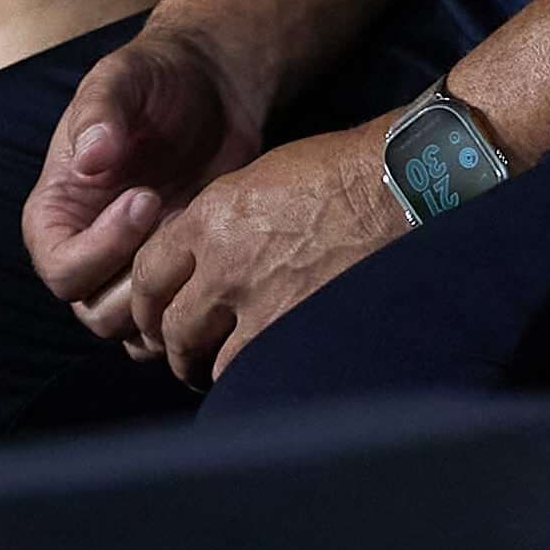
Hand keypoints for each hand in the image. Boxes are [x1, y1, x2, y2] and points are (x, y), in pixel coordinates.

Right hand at [28, 30, 263, 325]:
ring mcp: (129, 267)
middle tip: (181, 223)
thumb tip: (91, 158)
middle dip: (141, 280)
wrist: (212, 86)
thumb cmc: (157, 78)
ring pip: (134, 328)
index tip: (147, 198)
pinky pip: (169, 322)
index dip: (102, 248)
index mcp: (56, 214)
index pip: (60, 268)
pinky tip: (219, 254)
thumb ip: (102, 113)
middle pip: (95, 312)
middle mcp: (85, 251)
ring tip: (200, 236)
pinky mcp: (170, 272)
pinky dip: (192, 306)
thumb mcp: (124, 77)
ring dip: (170, 296)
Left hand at [110, 123, 405, 385]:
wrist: (400, 186)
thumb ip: (219, 223)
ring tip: (217, 372)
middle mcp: (224, 262)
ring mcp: (260, 301)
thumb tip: (199, 262)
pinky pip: (249, 371)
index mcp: (212, 218)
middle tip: (184, 354)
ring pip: (204, 357)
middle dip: (173, 345)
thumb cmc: (341, 172)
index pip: (150, 274)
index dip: (148, 304)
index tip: (157, 317)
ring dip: (206, 368)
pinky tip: (255, 374)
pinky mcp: (295, 330)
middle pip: (171, 324)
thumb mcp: (261, 179)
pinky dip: (246, 376)